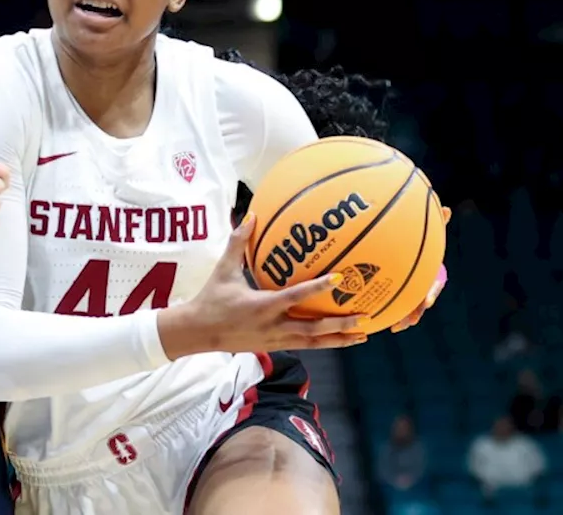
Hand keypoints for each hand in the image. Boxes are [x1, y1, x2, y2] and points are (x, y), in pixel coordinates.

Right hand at [159, 214, 366, 358]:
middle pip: (314, 328)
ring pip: (314, 342)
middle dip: (340, 323)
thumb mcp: (223, 269)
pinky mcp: (275, 346)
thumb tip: (251, 216)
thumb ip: (238, 243)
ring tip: (362, 334)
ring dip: (339, 339)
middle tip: (364, 315)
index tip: (339, 279)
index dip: (318, 287)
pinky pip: (305, 345)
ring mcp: (276, 339)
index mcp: (263, 305)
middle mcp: (274, 325)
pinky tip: (339, 338)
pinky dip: (324, 342)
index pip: (296, 296)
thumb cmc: (211, 299)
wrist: (198, 332)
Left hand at [390, 205, 451, 332]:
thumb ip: (435, 223)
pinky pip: (389, 303)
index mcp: (429, 275)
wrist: (410, 252)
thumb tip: (447, 208)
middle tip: (408, 323)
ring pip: (405, 308)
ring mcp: (408, 292)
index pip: (433, 286)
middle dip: (414, 313)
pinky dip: (382, 308)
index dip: (430, 294)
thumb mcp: (426, 233)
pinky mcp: (394, 293)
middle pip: (418, 303)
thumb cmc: (418, 242)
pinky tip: (369, 316)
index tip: (426, 301)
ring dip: (399, 318)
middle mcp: (420, 286)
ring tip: (391, 327)